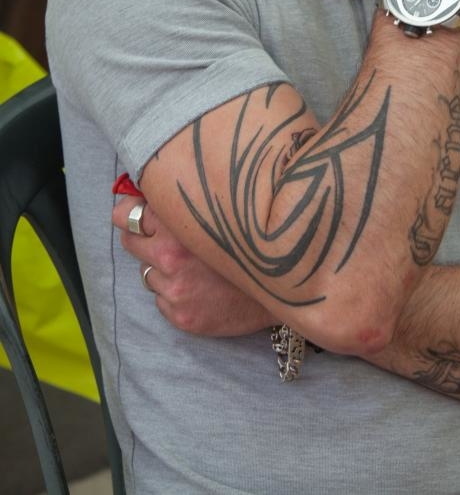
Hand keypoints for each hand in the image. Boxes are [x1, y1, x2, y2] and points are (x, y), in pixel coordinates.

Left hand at [112, 196, 273, 335]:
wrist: (287, 283)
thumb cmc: (253, 239)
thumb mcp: (221, 207)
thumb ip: (186, 197)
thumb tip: (147, 188)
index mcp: (180, 223)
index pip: (127, 213)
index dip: (131, 210)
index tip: (137, 210)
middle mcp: (172, 256)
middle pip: (130, 241)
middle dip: (144, 237)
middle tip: (168, 237)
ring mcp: (175, 288)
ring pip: (147, 271)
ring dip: (162, 266)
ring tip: (195, 264)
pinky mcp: (180, 315)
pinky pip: (160, 298)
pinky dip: (173, 292)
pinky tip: (200, 286)